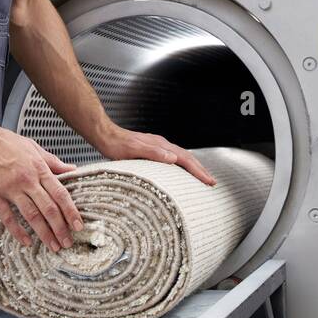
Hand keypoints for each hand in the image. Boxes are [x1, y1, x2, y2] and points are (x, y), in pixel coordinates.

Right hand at [0, 126, 82, 251]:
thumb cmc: (4, 141)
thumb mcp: (32, 147)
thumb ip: (53, 162)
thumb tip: (73, 169)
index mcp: (38, 168)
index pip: (60, 194)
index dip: (71, 212)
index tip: (78, 226)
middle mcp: (27, 179)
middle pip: (49, 208)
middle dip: (60, 228)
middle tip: (67, 243)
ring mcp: (10, 188)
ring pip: (32, 215)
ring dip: (44, 233)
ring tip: (52, 246)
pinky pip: (8, 217)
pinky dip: (18, 232)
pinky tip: (26, 242)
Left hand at [93, 125, 216, 186]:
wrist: (105, 135)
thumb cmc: (116, 145)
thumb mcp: (134, 150)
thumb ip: (153, 153)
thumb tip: (173, 158)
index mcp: (161, 146)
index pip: (185, 159)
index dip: (198, 171)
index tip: (209, 181)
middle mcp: (162, 145)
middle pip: (187, 157)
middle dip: (200, 170)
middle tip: (212, 182)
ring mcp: (157, 146)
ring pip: (181, 157)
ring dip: (193, 168)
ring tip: (201, 178)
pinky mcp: (151, 150)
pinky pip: (173, 158)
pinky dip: (182, 166)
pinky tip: (179, 172)